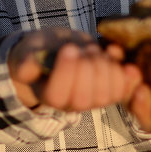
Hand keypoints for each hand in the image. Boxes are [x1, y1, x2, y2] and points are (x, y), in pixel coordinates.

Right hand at [8, 28, 142, 112]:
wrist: (58, 49)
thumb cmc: (40, 51)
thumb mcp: (27, 52)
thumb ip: (26, 61)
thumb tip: (26, 70)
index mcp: (49, 95)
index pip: (57, 94)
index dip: (65, 73)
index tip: (68, 48)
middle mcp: (72, 104)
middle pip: (84, 98)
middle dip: (87, 69)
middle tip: (84, 48)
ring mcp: (93, 100)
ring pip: (106, 95)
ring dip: (104, 68)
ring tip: (95, 49)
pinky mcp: (110, 91)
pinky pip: (123, 89)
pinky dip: (124, 72)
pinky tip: (115, 52)